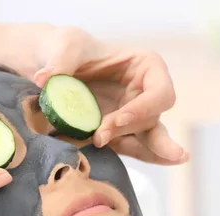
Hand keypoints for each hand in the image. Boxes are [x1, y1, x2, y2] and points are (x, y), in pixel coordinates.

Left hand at [32, 27, 187, 164]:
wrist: (56, 67)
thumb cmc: (69, 49)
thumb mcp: (66, 47)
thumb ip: (60, 62)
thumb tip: (43, 79)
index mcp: (145, 66)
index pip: (159, 92)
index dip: (145, 107)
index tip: (117, 119)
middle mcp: (146, 93)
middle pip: (152, 118)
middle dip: (129, 130)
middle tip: (99, 137)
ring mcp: (134, 115)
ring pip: (150, 138)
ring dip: (149, 151)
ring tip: (176, 160)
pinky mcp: (119, 132)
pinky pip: (134, 148)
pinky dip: (143, 157)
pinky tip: (165, 164)